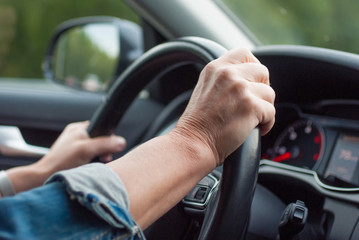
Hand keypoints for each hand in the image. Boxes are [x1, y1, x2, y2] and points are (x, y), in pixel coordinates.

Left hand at [5, 121, 125, 194]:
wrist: (45, 178)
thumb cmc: (61, 162)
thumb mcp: (86, 150)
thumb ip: (105, 144)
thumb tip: (121, 141)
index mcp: (78, 128)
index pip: (101, 128)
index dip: (108, 139)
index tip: (108, 149)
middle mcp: (77, 136)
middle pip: (101, 141)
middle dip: (104, 151)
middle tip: (102, 159)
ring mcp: (75, 147)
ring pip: (96, 150)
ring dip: (98, 158)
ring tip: (93, 164)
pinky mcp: (74, 158)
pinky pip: (90, 158)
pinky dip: (92, 163)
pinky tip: (88, 168)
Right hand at [172, 48, 274, 166]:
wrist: (193, 143)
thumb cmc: (198, 123)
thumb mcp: (205, 88)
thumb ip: (224, 78)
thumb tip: (247, 78)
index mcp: (215, 68)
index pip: (244, 54)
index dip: (253, 67)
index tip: (252, 81)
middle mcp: (228, 74)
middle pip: (262, 72)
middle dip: (261, 89)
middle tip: (253, 103)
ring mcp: (240, 89)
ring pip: (269, 93)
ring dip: (264, 108)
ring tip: (251, 119)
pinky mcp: (251, 107)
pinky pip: (272, 112)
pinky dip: (267, 123)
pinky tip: (254, 129)